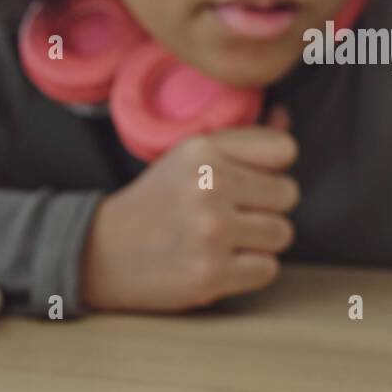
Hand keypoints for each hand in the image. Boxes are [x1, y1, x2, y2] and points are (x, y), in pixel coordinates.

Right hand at [81, 105, 298, 311]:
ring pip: (282, 233)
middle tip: (233, 213)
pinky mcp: (211, 274)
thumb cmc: (159, 200)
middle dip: (266, 206)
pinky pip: (268, 269)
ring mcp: (210, 232)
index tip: (247, 180)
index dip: (271, 168)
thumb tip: (286, 117)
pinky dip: (250, 270)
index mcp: (202, 149)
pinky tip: (222, 262)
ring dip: (260, 241)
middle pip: (288, 194)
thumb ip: (243, 138)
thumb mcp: (191, 156)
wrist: (102, 253)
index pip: (284, 149)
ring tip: (227, 239)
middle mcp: (208, 186)